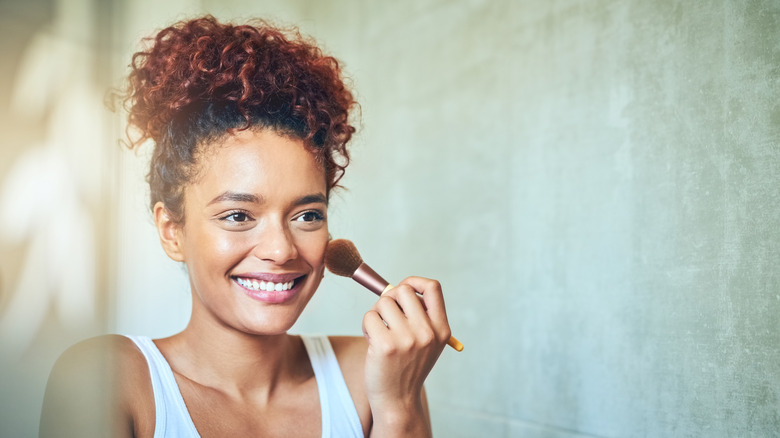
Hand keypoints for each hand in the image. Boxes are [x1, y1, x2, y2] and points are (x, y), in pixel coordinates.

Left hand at [362, 276, 450, 421]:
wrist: (398, 401)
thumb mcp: (428, 343)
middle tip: (386, 316)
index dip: (415, 282)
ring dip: (376, 314)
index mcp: (441, 329)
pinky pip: (369, 317)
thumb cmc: (408, 367)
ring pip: (383, 302)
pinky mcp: (386, 346)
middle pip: (403, 290)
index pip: (432, 288)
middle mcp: (427, 332)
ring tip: (379, 333)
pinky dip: (367, 326)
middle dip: (390, 299)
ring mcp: (407, 339)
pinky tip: (372, 342)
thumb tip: (398, 288)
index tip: (404, 290)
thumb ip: (421, 317)